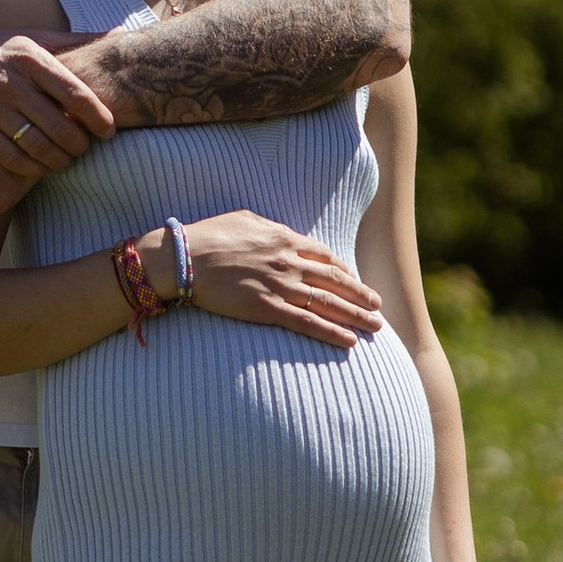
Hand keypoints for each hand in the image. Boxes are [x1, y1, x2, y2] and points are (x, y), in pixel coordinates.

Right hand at [0, 24, 116, 171]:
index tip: (109, 131)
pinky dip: (32, 168)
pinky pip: (12, 157)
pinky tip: (41, 168)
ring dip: (59, 160)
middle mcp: (11, 80)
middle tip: (87, 150)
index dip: (97, 116)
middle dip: (80, 144)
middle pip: (59, 124)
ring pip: (38, 145)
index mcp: (29, 56)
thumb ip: (71, 40)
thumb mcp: (26, 37)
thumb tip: (118, 33)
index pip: (73, 91)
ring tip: (67, 161)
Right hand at [182, 212, 383, 349]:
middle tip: (378, 306)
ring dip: (355, 316)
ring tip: (374, 327)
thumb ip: (268, 228)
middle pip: (335, 281)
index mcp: (284, 238)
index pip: (325, 257)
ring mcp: (280, 286)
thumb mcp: (244, 220)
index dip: (345, 271)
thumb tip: (278, 232)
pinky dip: (330, 332)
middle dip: (360, 295)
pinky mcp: (267, 308)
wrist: (184, 257)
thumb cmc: (208, 236)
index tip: (356, 281)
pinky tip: (349, 341)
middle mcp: (289, 262)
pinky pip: (306, 323)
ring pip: (328, 303)